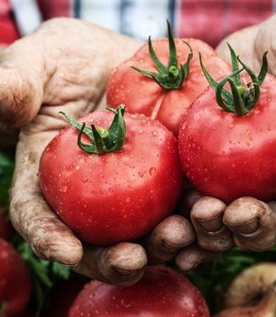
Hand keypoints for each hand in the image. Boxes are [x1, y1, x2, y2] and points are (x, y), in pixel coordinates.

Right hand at [0, 18, 194, 284]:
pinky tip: (213, 216)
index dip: (49, 236)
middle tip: (133, 260)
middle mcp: (94, 192)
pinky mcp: (173, 173)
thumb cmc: (69, 60)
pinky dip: (198, 212)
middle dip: (115, 257)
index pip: (40, 214)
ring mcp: (137, 186)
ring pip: (148, 226)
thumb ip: (17, 81)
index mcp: (52, 175)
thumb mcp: (39, 61)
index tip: (66, 251)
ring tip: (181, 239)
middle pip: (100, 237)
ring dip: (165, 241)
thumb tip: (2, 97)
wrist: (118, 57)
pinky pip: (186, 197)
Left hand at [189, 5, 275, 251]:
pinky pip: (197, 208)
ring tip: (199, 219)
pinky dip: (185, 227)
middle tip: (237, 215)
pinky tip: (169, 239)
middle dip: (261, 222)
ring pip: (237, 222)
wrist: (244, 55)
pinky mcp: (210, 177)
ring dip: (218, 232)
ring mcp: (247, 181)